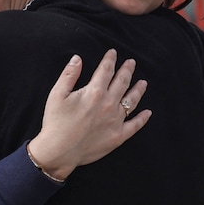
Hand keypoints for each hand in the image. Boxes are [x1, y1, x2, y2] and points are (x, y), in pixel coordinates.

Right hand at [27, 49, 150, 179]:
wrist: (59, 151)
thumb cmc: (56, 122)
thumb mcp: (57, 94)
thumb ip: (69, 74)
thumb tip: (77, 59)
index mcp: (95, 92)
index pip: (106, 70)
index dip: (110, 60)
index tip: (113, 53)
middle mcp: (109, 104)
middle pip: (122, 82)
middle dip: (127, 70)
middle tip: (131, 63)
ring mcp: (116, 120)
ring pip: (132, 101)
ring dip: (138, 90)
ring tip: (143, 83)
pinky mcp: (118, 136)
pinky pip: (135, 125)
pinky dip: (142, 118)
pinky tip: (147, 113)